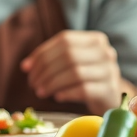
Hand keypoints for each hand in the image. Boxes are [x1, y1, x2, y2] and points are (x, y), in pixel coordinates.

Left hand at [20, 30, 134, 113]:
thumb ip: (50, 59)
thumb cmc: (86, 77)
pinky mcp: (109, 89)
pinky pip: (84, 89)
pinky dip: (66, 93)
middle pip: (68, 55)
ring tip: (40, 92)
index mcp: (95, 39)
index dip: (42, 53)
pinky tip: (57, 97)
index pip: (64, 40)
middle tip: (32, 83)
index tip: (26, 68)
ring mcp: (110, 70)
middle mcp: (105, 51)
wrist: (110, 97)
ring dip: (52, 83)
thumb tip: (25, 66)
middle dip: (45, 70)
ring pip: (75, 73)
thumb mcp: (71, 63)